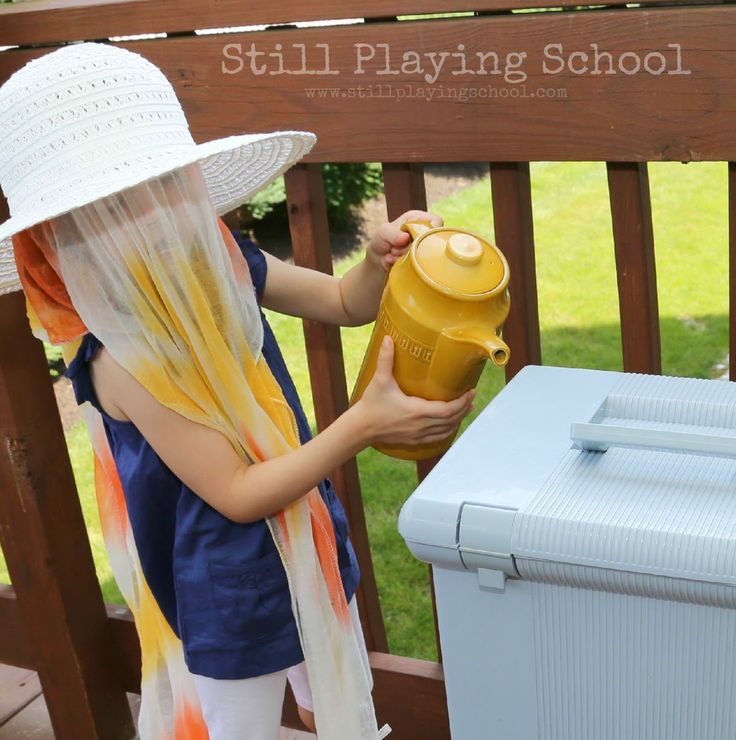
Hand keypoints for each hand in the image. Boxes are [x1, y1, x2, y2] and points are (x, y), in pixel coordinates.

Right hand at [354, 336, 474, 446]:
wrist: (361, 427)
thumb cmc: (371, 405)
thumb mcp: (380, 380)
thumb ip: (386, 359)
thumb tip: (389, 339)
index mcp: (417, 410)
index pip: (448, 409)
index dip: (462, 401)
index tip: (471, 391)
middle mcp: (421, 425)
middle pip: (452, 419)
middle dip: (464, 408)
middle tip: (471, 396)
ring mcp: (419, 434)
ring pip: (447, 430)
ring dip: (459, 419)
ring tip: (466, 408)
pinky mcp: (414, 440)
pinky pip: (438, 437)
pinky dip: (448, 430)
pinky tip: (451, 424)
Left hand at [366, 209, 443, 272]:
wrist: (377, 260)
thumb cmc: (381, 240)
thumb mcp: (383, 232)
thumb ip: (393, 234)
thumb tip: (405, 238)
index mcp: (418, 218)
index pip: (435, 221)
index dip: (428, 230)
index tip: (414, 239)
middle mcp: (424, 232)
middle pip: (429, 240)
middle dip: (410, 247)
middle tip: (395, 249)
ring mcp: (423, 248)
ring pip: (424, 254)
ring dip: (405, 257)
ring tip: (393, 254)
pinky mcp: (420, 261)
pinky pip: (419, 265)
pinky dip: (404, 265)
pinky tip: (393, 261)